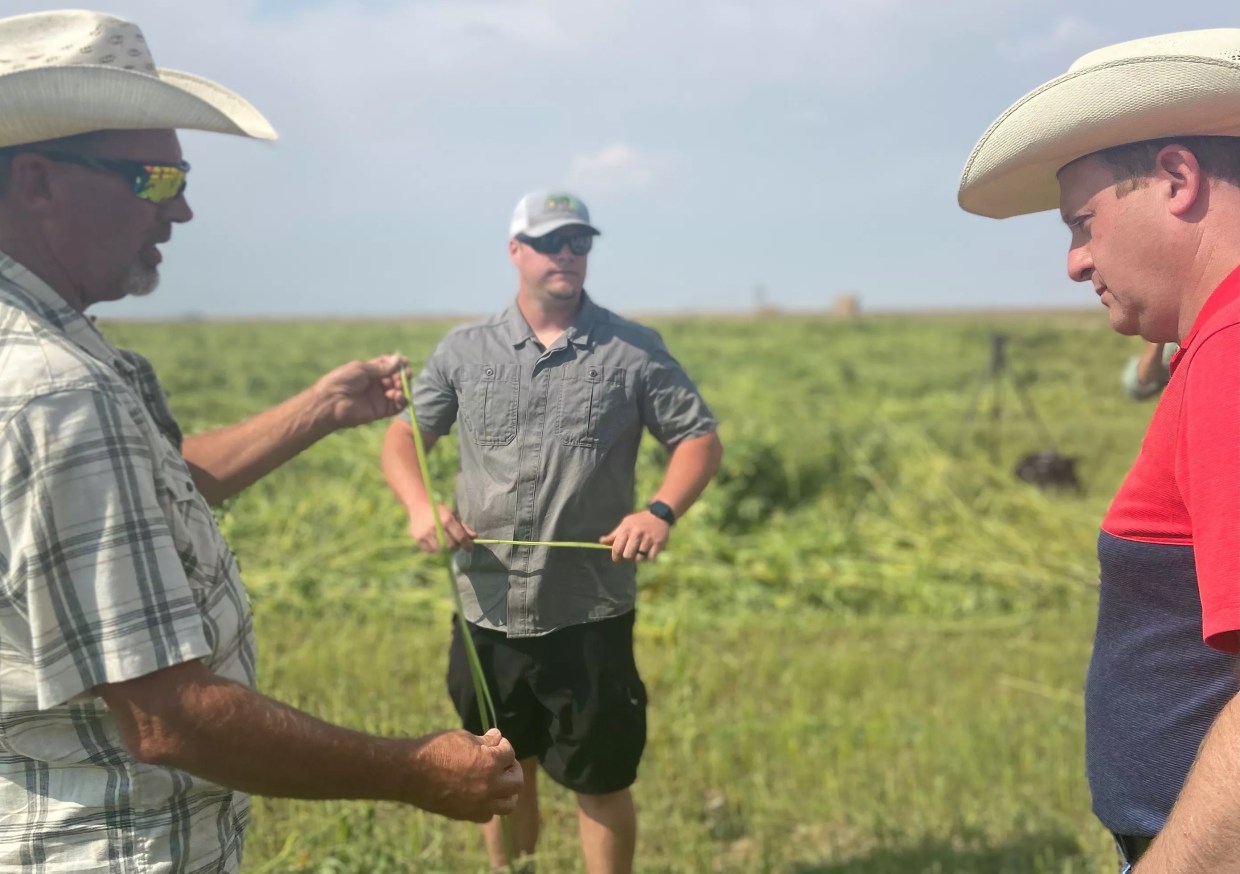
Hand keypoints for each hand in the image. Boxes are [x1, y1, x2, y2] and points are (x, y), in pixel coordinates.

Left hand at [313, 354, 408, 429]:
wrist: (331, 402)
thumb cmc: (342, 381)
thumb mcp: (362, 369)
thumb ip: (382, 367)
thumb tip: (399, 360)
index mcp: (369, 372)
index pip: (388, 367)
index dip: (397, 364)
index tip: (404, 362)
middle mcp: (376, 385)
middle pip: (396, 379)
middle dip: (402, 376)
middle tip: (404, 375)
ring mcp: (379, 398)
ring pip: (399, 392)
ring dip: (403, 387)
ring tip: (397, 386)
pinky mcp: (381, 411)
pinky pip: (397, 406)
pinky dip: (401, 400)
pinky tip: (396, 395)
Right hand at [407, 728, 522, 821]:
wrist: (410, 772)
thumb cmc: (435, 749)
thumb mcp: (463, 737)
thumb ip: (484, 740)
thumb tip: (497, 737)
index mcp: (490, 763)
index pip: (509, 753)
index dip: (503, 745)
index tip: (496, 742)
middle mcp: (490, 786)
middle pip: (516, 782)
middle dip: (512, 769)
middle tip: (504, 763)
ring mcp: (480, 804)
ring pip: (508, 804)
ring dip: (507, 792)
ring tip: (499, 782)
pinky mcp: (467, 815)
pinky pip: (489, 815)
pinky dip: (490, 805)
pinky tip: (481, 794)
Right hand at [410, 502, 475, 552]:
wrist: (418, 506)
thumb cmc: (439, 510)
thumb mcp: (453, 514)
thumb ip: (464, 526)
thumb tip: (475, 537)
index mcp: (447, 520)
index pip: (460, 537)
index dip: (467, 545)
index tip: (470, 548)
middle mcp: (436, 528)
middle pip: (451, 546)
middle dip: (456, 547)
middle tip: (456, 544)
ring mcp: (426, 534)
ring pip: (440, 550)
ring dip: (446, 549)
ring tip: (446, 543)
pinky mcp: (418, 539)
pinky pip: (430, 551)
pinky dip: (435, 549)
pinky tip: (436, 542)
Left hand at [600, 510, 670, 562]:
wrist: (658, 515)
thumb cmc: (639, 521)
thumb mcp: (625, 524)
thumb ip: (614, 534)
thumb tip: (601, 542)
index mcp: (626, 529)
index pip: (617, 549)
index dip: (615, 557)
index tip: (617, 559)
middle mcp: (637, 533)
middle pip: (627, 555)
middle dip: (628, 557)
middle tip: (631, 553)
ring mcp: (648, 538)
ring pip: (639, 558)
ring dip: (639, 557)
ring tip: (641, 551)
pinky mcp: (658, 543)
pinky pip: (650, 558)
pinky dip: (649, 557)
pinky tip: (649, 551)